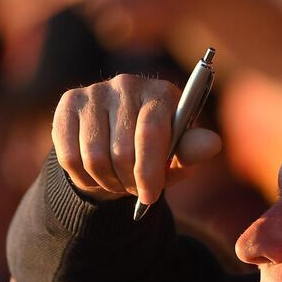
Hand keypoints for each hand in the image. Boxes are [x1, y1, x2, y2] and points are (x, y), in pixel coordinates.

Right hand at [51, 74, 222, 204]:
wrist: (116, 145)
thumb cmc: (156, 151)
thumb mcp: (178, 155)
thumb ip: (192, 150)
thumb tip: (212, 144)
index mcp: (161, 92)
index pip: (151, 132)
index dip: (149, 171)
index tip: (150, 197)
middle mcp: (127, 84)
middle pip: (121, 150)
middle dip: (129, 181)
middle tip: (135, 189)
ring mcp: (95, 91)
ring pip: (93, 156)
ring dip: (107, 181)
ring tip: (118, 182)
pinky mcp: (68, 103)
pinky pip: (69, 155)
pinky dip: (83, 177)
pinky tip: (95, 176)